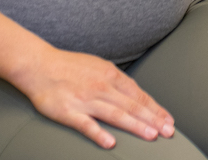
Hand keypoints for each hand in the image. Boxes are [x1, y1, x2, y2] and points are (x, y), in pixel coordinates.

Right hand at [18, 47, 173, 148]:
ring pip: (116, 114)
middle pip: (132, 105)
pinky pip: (86, 125)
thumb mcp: (99, 66)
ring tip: (150, 136)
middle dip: (152, 119)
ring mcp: (86, 100)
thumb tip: (134, 93)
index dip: (154, 108)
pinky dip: (99, 134)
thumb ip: (115, 81)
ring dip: (135, 125)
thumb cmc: (70, 66)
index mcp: (110, 75)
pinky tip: (110, 143)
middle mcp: (102, 87)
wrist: (40, 65)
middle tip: (168, 131)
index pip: (138, 94)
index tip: (167, 119)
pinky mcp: (69, 112)